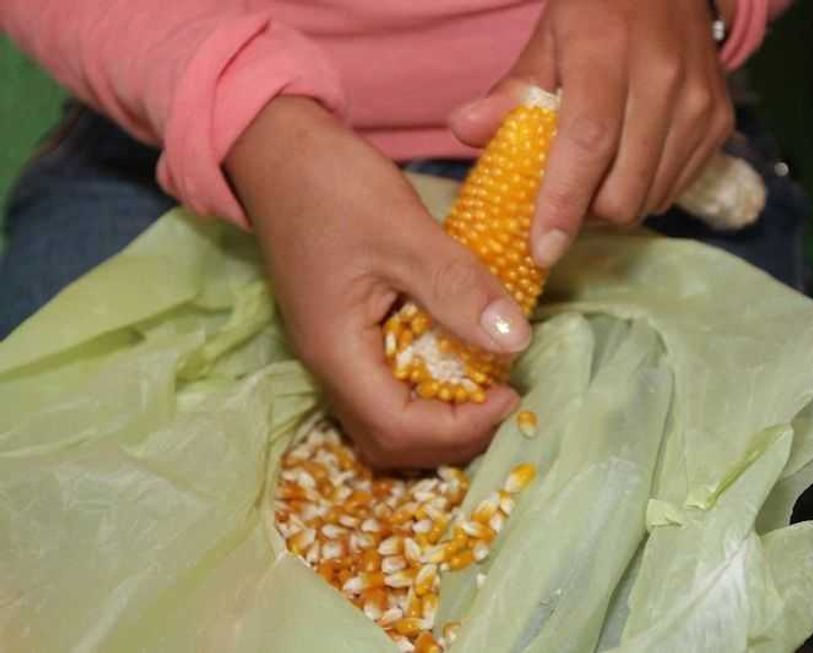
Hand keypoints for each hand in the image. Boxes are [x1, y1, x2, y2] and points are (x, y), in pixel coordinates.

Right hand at [226, 97, 526, 468]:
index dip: (461, 427)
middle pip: (390, 440)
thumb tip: (516, 341)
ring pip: (388, 420)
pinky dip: (429, 390)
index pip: (398, 428)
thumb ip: (458, 288)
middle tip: (504, 396)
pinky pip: (388, 388)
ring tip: (488, 384)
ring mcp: (335, 353)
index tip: (509, 392)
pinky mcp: (345, 336)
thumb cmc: (330, 185)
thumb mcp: (403, 231)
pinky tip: (461, 359)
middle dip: (454, 434)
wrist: (276, 149)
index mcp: (336, 350)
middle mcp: (330, 365)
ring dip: (441, 418)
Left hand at [450, 0, 734, 267]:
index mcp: (609, 52)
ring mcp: (699, 104)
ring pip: (650, 199)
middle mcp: (663, 80)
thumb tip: (465, 131)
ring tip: (593, 180)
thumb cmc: (599, 10)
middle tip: (561, 201)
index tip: (543, 250)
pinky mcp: (720, 122)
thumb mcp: (547, 37)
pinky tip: (626, 167)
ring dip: (613, 207)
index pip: (587, 143)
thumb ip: (510, 91)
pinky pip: (674, 190)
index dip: (563, 204)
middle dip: (585, 215)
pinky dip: (644, 194)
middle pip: (623, 190)